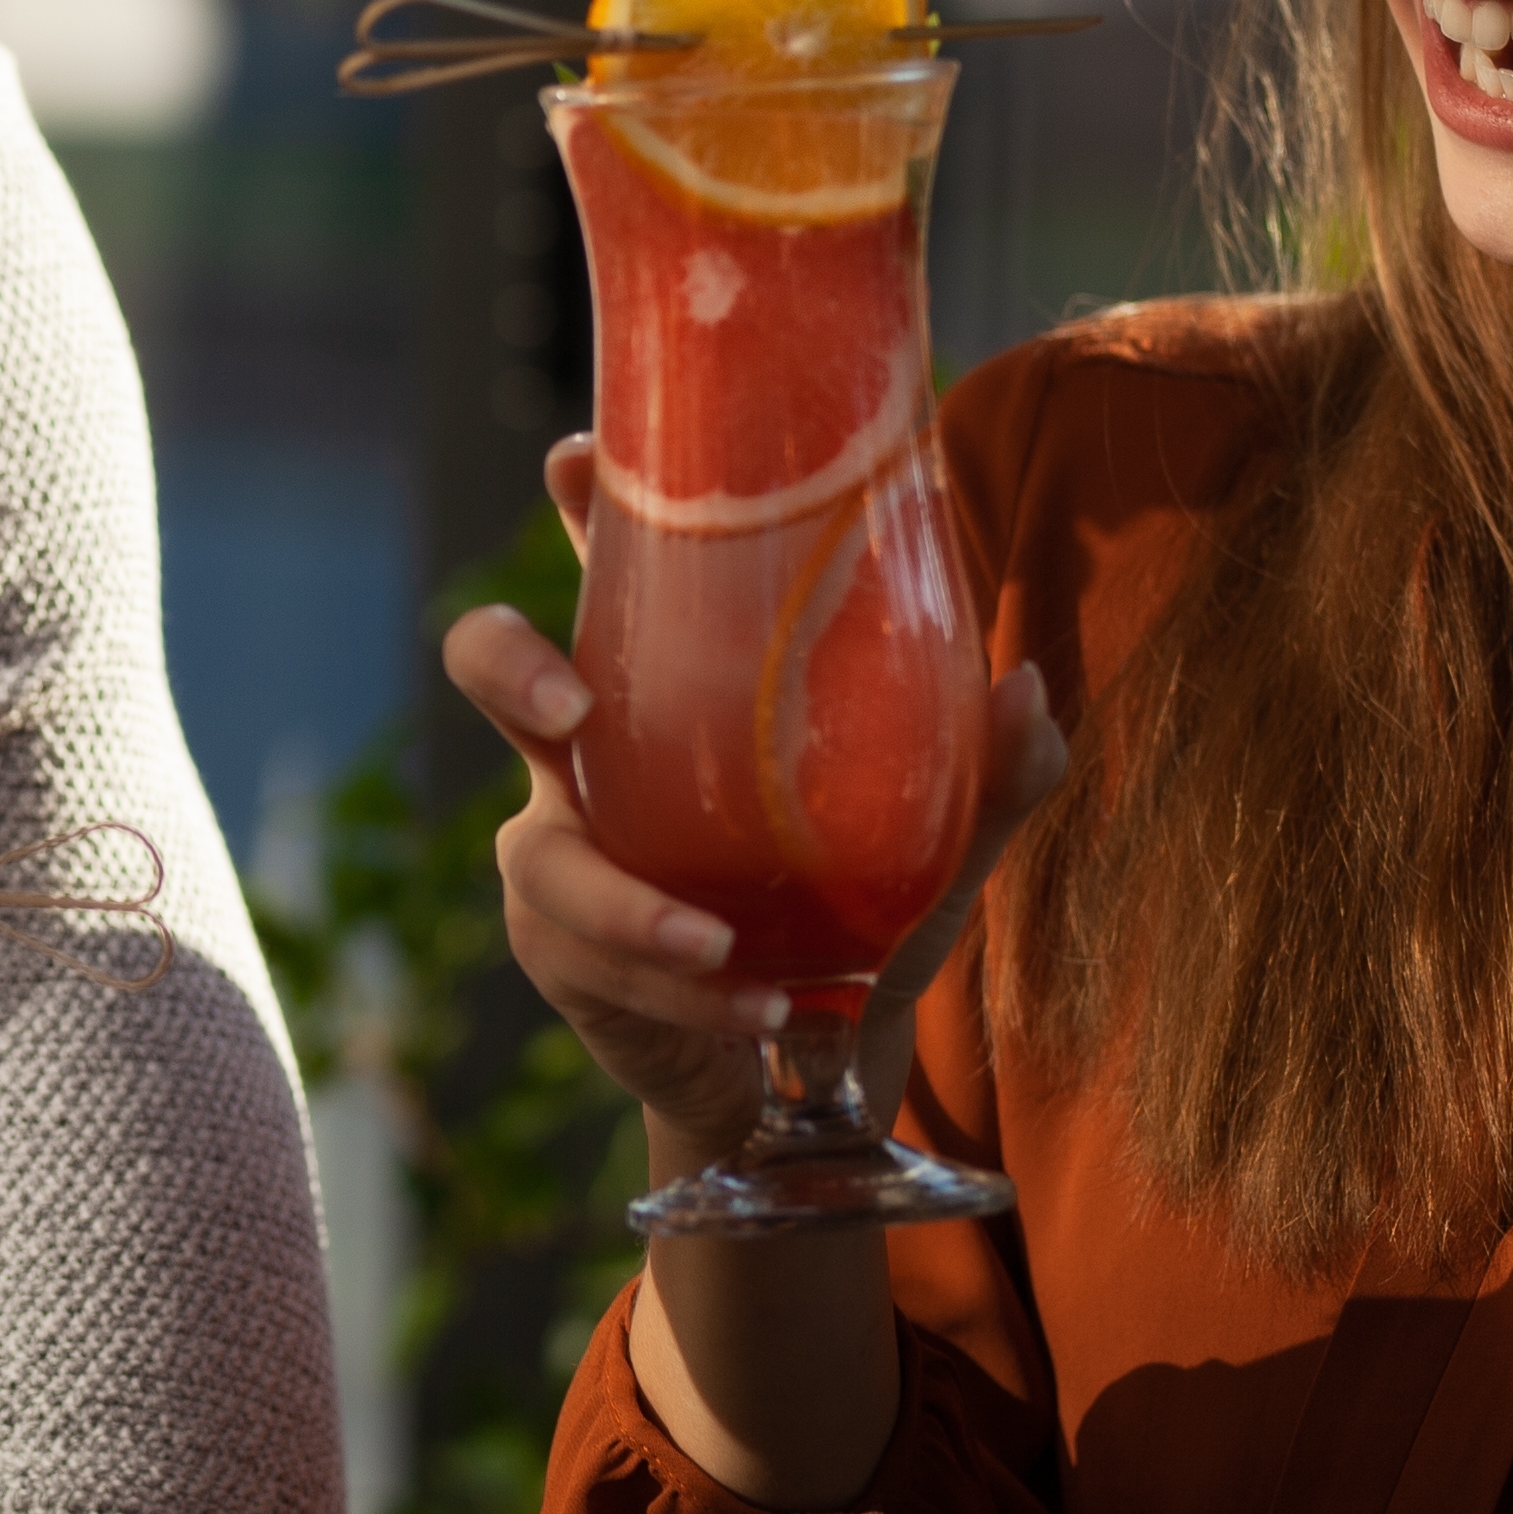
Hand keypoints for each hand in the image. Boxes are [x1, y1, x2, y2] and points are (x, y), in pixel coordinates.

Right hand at [442, 431, 1063, 1147]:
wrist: (825, 1052)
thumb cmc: (867, 901)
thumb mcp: (946, 838)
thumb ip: (993, 772)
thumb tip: (1023, 686)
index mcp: (671, 682)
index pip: (612, 562)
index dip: (581, 502)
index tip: (578, 461)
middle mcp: (591, 750)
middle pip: (489, 662)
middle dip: (508, 667)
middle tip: (570, 706)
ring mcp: (563, 849)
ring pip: (545, 858)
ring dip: (628, 904)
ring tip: (715, 944)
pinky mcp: (563, 951)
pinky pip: (596, 961)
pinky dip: (684, 995)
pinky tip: (759, 1009)